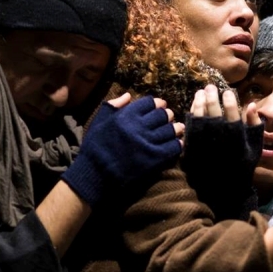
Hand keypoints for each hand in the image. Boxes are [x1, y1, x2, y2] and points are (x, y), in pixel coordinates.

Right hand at [61, 93, 183, 205]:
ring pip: (171, 129)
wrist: (96, 176)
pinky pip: (174, 147)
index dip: (156, 103)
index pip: (149, 102)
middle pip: (162, 114)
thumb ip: (112, 106)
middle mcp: (138, 127)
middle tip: (168, 118)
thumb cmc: (95, 149)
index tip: (159, 106)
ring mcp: (148, 143)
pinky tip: (176, 143)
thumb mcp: (98, 123)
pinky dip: (177, 143)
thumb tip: (128, 94)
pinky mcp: (155, 159)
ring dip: (175, 128)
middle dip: (167, 114)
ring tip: (177, 129)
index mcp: (125, 116)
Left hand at [181, 84, 262, 219]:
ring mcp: (204, 144)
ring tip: (200, 92)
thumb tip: (252, 104)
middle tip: (210, 86)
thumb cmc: (242, 167)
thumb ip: (255, 126)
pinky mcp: (192, 149)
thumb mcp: (254, 148)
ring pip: (200, 117)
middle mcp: (220, 139)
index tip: (228, 92)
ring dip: (199, 102)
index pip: (232, 112)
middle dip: (212, 96)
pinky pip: (190, 127)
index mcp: (237, 138)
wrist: (223, 190)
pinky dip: (191, 115)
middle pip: (214, 112)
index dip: (230, 99)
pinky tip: (193, 107)